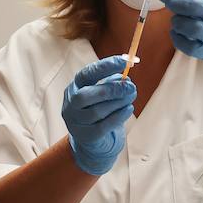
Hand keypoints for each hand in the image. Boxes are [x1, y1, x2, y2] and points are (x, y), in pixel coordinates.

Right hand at [61, 56, 136, 175]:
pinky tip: (129, 109)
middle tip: (131, 87)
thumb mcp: (106, 94)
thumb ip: (113, 84)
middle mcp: (70, 104)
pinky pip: (103, 126)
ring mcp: (75, 122)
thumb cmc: (101, 111)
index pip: (86, 74)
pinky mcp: (85, 136)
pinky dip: (118, 116)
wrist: (94, 141)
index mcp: (75, 87)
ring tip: (131, 97)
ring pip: (96, 111)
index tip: (124, 61)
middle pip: (86, 95)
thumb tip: (126, 79)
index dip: (105, 66)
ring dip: (118, 103)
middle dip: (111, 89)